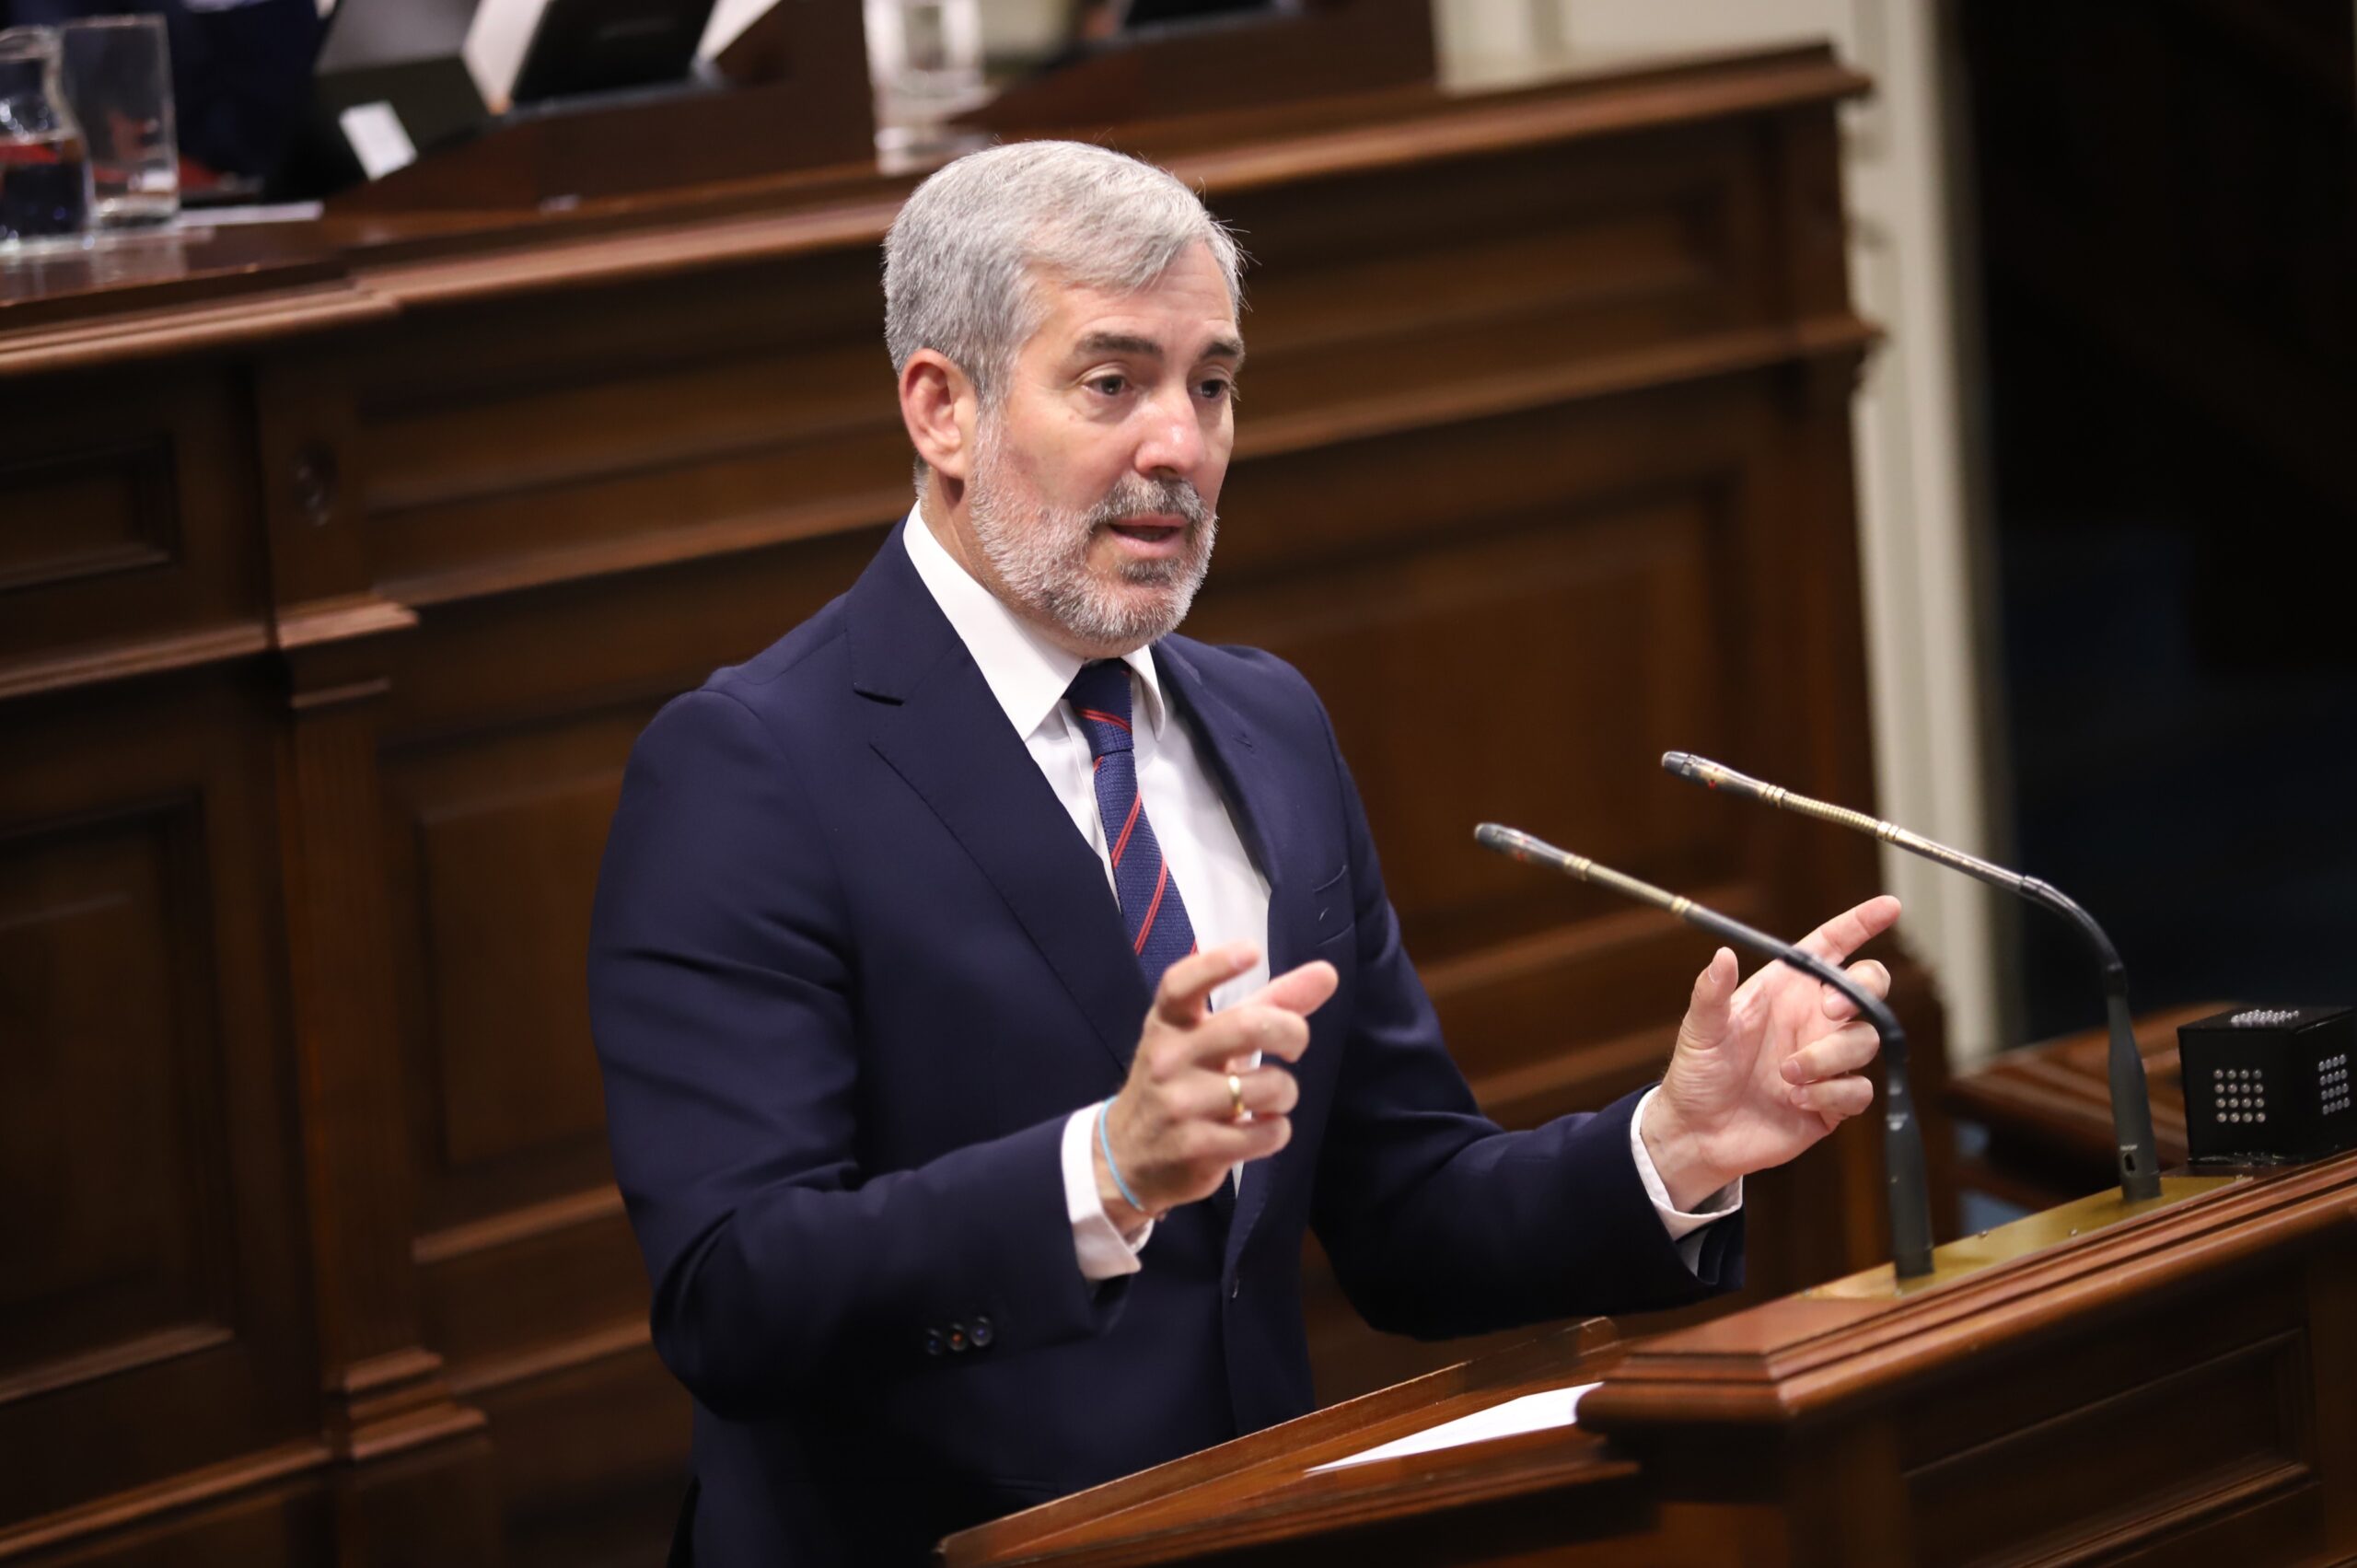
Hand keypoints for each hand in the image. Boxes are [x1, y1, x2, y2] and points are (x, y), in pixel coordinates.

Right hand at [1097, 943, 1338, 1227]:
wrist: (1128, 1156)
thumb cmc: (1181, 1082)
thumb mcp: (1209, 1037)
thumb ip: (1269, 1004)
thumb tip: (1327, 973)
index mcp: (1169, 1023)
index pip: (1182, 985)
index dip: (1216, 964)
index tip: (1251, 952)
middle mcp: (1169, 1058)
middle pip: (1247, 1026)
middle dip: (1292, 1032)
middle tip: (1295, 1047)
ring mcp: (1179, 1104)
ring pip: (1269, 1086)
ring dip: (1286, 1094)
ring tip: (1270, 1100)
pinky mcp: (1196, 1147)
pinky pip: (1267, 1133)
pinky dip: (1276, 1131)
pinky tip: (1259, 1130)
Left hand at [1639, 895, 1901, 1208]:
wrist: (1700, 1134)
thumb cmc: (1697, 1074)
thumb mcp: (1700, 1029)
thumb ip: (1712, 993)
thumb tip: (1722, 955)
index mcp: (1785, 991)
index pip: (1832, 947)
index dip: (1861, 923)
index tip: (1889, 907)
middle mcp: (1813, 1019)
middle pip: (1869, 988)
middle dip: (1863, 993)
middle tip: (1829, 1011)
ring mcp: (1828, 1058)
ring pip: (1866, 1041)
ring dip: (1829, 1056)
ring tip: (1786, 1074)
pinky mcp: (1834, 1100)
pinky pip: (1860, 1089)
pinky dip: (1832, 1093)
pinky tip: (1797, 1100)